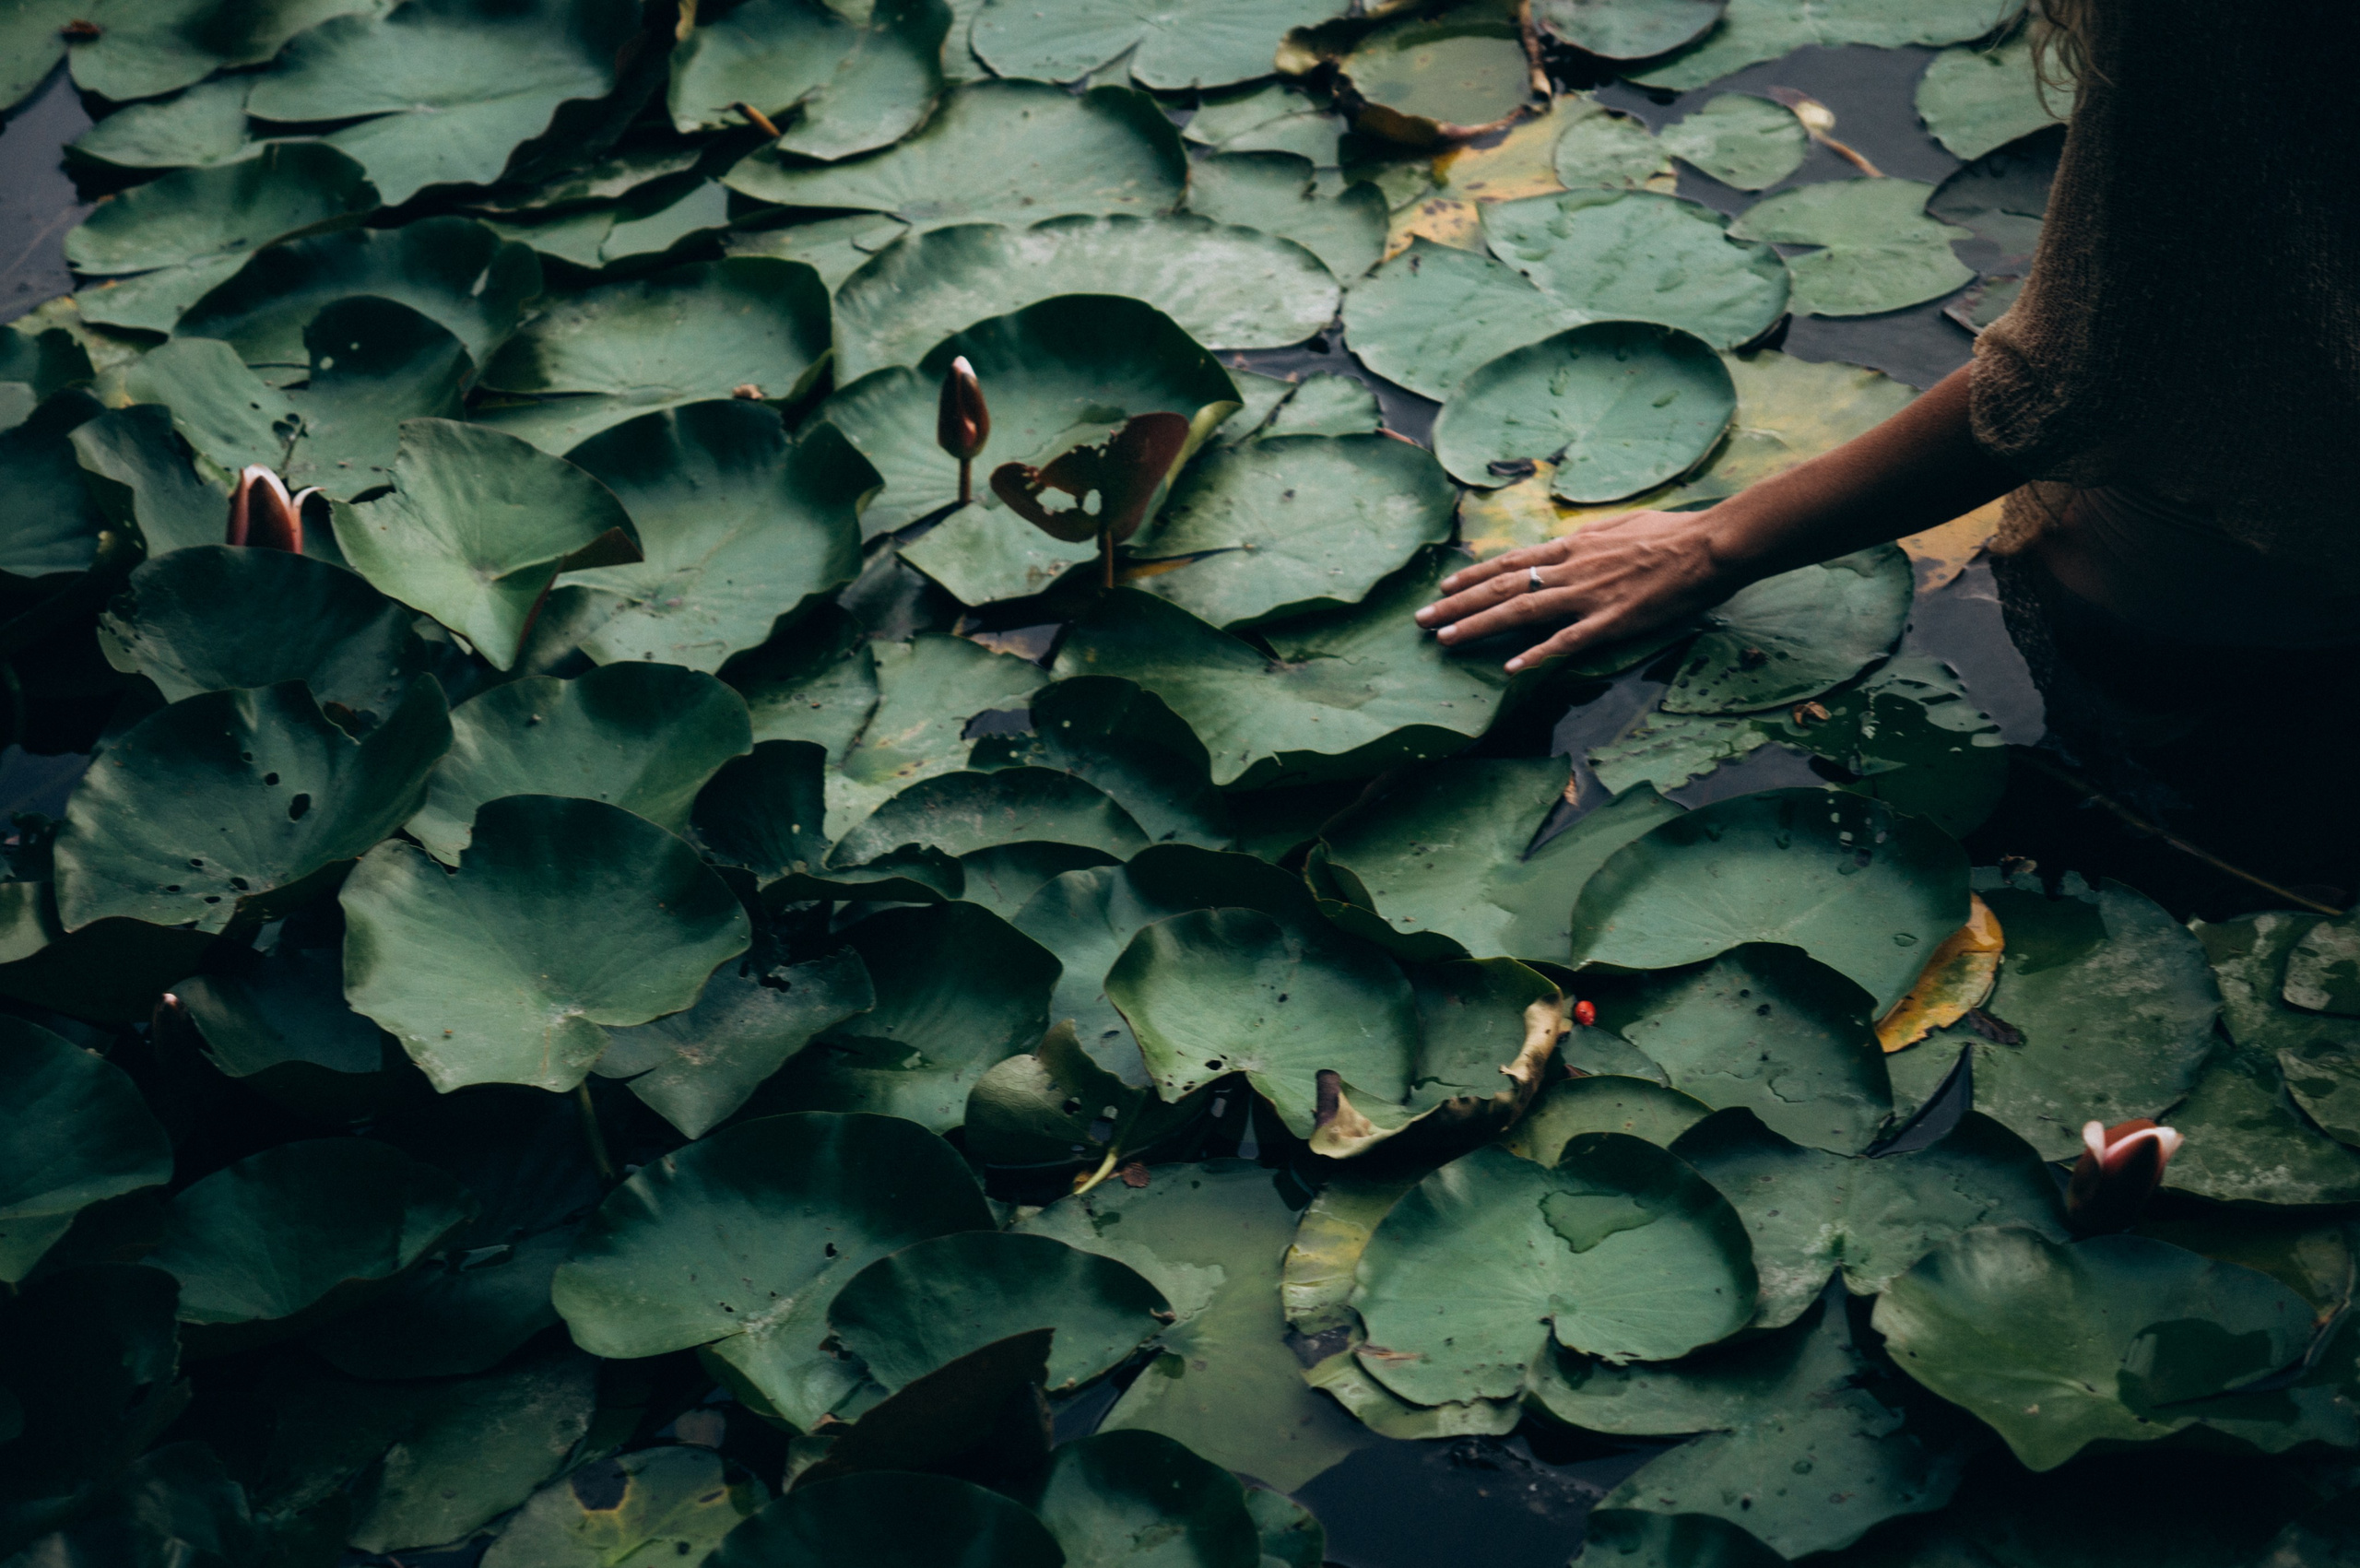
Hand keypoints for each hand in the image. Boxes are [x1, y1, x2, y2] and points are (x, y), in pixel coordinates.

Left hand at [1413, 509, 1741, 670]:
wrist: (1712, 544)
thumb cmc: (1673, 534)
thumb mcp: (1622, 525)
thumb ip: (1590, 539)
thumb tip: (1569, 542)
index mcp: (1573, 546)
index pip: (1511, 562)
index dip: (1473, 576)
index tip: (1444, 586)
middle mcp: (1570, 569)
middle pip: (1501, 588)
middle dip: (1457, 604)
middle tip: (1421, 619)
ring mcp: (1588, 596)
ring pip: (1521, 612)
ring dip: (1478, 627)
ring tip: (1444, 640)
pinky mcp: (1612, 621)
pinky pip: (1566, 641)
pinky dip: (1537, 655)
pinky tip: (1510, 669)